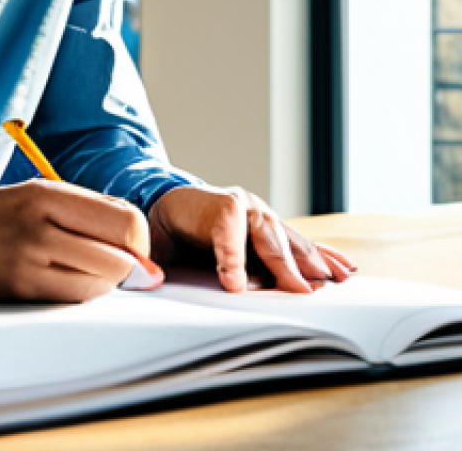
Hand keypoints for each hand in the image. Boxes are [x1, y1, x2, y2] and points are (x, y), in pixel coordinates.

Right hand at [0, 180, 150, 301]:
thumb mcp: (32, 194)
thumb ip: (82, 209)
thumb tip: (134, 237)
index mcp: (48, 193)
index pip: (125, 219)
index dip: (140, 239)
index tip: (136, 246)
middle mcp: (42, 222)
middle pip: (122, 252)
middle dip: (132, 264)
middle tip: (123, 266)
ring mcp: (30, 257)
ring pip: (104, 280)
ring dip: (108, 281)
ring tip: (90, 271)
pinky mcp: (20, 287)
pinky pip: (76, 297)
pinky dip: (85, 293)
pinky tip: (70, 281)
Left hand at [148, 186, 355, 293]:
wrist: (173, 203)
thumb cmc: (167, 226)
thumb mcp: (158, 239)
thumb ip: (160, 255)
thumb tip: (151, 276)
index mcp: (213, 204)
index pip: (225, 228)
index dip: (230, 257)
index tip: (234, 285)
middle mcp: (244, 205)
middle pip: (267, 237)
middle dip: (284, 266)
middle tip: (302, 293)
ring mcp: (263, 215)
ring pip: (289, 240)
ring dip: (312, 263)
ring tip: (333, 283)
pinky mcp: (274, 228)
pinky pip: (301, 243)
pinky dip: (323, 256)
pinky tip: (344, 269)